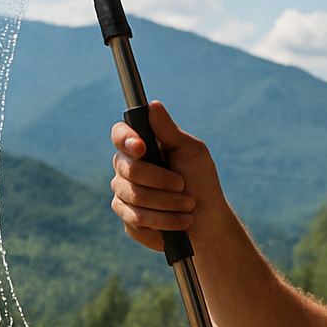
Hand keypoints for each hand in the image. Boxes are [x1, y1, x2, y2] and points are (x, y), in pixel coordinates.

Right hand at [109, 101, 226, 251]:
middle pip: (129, 169)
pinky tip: (180, 221)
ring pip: (134, 197)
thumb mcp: (191, 151)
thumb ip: (169, 131)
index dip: (126, 140)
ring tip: (188, 205)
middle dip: (162, 180)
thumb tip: (153, 105)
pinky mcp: (128, 220)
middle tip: (183, 184)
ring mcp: (124, 195)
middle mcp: (126, 169)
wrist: (207, 219)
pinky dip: (165, 221)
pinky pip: (136, 220)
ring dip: (168, 203)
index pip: (119, 135)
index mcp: (140, 148)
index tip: (142, 148)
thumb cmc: (200, 180)